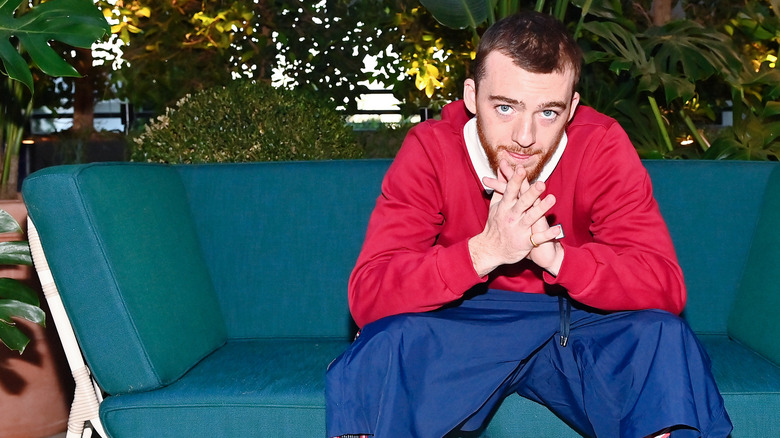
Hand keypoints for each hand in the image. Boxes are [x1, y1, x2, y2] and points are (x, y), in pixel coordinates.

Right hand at [469, 160, 563, 276]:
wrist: (491, 249)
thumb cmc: (495, 224)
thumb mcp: (495, 205)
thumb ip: (500, 186)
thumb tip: (501, 169)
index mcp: (505, 207)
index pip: (510, 191)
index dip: (516, 180)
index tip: (521, 169)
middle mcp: (511, 217)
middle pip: (523, 203)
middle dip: (531, 193)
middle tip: (541, 184)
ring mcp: (519, 229)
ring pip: (532, 218)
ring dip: (542, 208)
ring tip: (553, 199)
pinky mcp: (525, 242)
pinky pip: (538, 238)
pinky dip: (547, 234)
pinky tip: (557, 229)